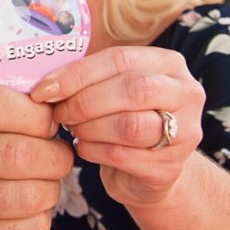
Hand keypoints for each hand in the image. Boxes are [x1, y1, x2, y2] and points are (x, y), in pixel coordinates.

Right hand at [0, 80, 72, 229]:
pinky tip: (28, 209)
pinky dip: (40, 219)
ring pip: (25, 196)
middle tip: (58, 156)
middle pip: (14, 154)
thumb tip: (61, 108)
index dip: (32, 114)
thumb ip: (7, 105)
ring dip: (49, 189)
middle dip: (53, 156)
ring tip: (44, 183)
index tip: (47, 122)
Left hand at [30, 46, 204, 207]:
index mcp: (168, 63)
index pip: (119, 59)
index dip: (77, 74)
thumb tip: (45, 84)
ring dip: (89, 127)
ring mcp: (184, 133)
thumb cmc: (122, 118)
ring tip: (73, 129)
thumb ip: (88, 78)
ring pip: (129, 125)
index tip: (43, 89)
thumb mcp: (111, 89)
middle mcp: (186, 94)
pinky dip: (93, 150)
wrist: (149, 170)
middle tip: (59, 112)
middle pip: (132, 89)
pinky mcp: (169, 167)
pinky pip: (122, 156)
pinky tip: (83, 147)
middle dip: (84, 101)